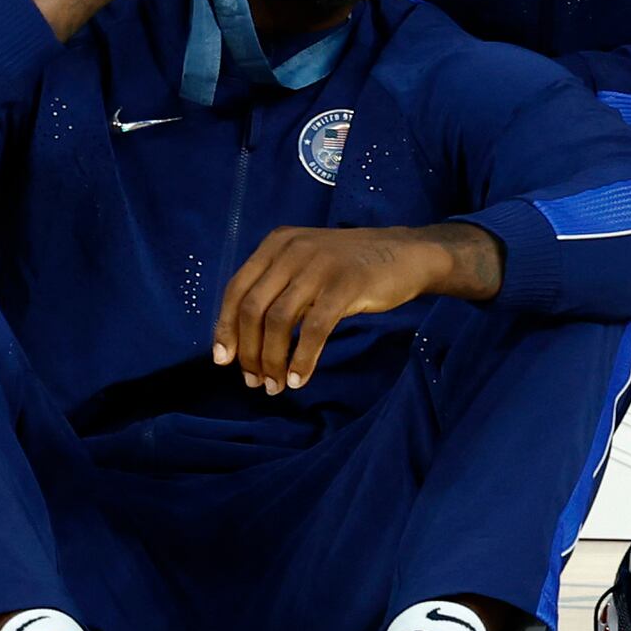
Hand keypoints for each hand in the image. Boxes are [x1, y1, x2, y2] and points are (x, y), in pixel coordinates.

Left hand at [211, 222, 497, 390]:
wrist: (406, 254)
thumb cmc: (350, 267)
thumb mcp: (306, 264)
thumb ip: (277, 288)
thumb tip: (242, 339)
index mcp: (276, 244)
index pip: (236, 288)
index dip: (225, 328)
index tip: (223, 361)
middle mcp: (291, 250)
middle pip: (253, 307)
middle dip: (248, 351)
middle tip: (253, 381)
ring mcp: (318, 265)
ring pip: (278, 320)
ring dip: (271, 360)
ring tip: (275, 385)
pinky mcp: (345, 284)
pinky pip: (314, 328)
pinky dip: (302, 358)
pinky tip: (299, 378)